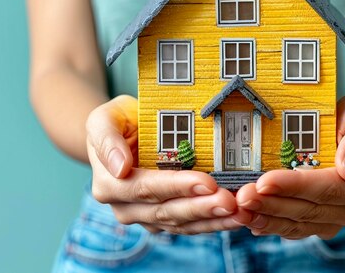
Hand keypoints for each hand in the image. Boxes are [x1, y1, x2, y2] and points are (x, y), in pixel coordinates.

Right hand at [87, 95, 251, 233]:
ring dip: (212, 221)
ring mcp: (146, 218)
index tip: (206, 182)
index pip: (146, 188)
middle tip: (230, 202)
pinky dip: (214, 223)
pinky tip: (236, 218)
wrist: (123, 133)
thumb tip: (120, 166)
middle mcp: (126, 207)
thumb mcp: (104, 119)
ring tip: (240, 213)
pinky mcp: (166, 220)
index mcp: (110, 184)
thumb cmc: (117, 121)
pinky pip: (190, 226)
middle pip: (167, 212)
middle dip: (201, 208)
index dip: (177, 187)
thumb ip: (107, 139)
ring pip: (182, 224)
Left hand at [235, 93, 344, 238]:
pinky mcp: (321, 224)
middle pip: (309, 210)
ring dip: (267, 218)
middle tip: (242, 196)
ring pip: (298, 224)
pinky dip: (270, 224)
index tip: (265, 181)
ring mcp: (338, 220)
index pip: (328, 189)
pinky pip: (294, 228)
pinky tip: (250, 219)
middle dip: (272, 204)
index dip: (295, 187)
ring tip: (240, 209)